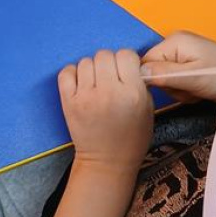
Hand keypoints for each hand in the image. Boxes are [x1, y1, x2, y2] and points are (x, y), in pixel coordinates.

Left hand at [58, 50, 152, 173]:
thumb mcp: (148, 109)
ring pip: (86, 61)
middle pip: (105, 54)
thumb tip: (129, 62)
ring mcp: (86, 96)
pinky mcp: (68, 102)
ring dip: (92, 70)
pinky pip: (67, 72)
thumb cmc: (131, 138)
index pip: (126, 54)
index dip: (127, 61)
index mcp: (132, 93)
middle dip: (109, 64)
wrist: (107, 162)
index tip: (125, 71)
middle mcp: (109, 92)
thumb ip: (140, 82)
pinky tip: (81, 85)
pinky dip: (73, 74)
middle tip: (110, 79)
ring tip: (96, 85)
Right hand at [140, 31, 215, 103]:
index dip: (156, 80)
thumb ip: (166, 75)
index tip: (173, 86)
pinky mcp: (190, 68)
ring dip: (180, 91)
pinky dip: (187, 92)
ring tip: (198, 89)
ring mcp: (184, 57)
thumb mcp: (194, 77)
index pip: (146, 62)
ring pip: (166, 82)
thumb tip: (140, 73)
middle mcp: (177, 46)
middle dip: (172, 87)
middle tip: (190, 88)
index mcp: (175, 41)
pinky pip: (177, 84)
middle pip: (155, 73)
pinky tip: (200, 91)